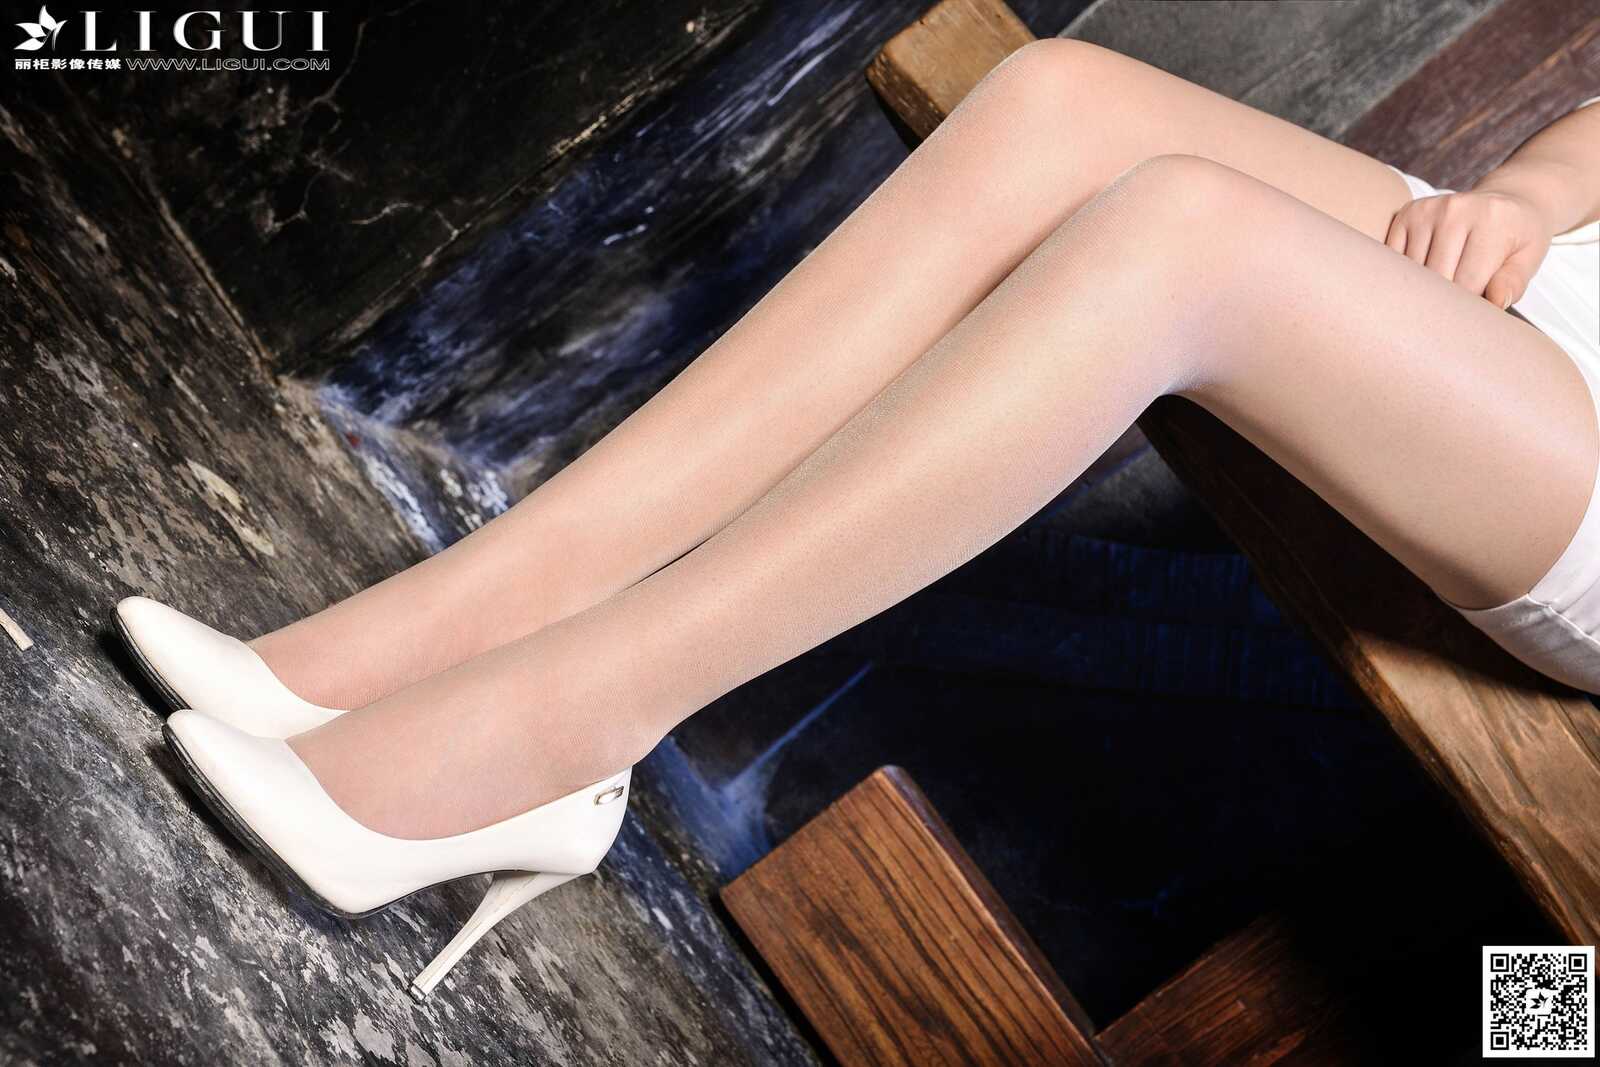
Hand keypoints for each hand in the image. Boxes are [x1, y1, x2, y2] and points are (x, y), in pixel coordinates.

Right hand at [1385, 189, 1551, 308]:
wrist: (1507, 199)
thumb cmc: (1518, 235)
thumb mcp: (1528, 258)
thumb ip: (1513, 283)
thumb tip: (1496, 302)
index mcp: (1492, 220)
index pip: (1467, 282)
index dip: (1468, 307)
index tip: (1472, 314)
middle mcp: (1455, 209)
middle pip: (1436, 277)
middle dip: (1444, 299)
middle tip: (1456, 307)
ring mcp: (1427, 210)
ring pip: (1413, 271)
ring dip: (1424, 287)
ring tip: (1443, 287)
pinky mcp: (1407, 213)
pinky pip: (1396, 258)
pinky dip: (1408, 273)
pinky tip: (1426, 272)